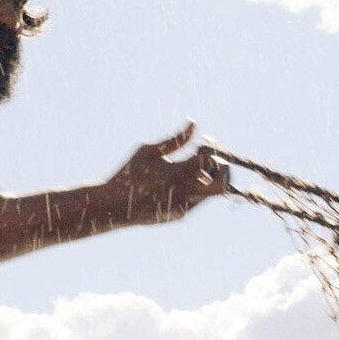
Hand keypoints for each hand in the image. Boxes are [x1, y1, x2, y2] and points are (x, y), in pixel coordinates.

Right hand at [105, 122, 228, 225]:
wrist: (114, 207)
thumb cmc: (128, 174)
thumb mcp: (148, 152)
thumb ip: (174, 140)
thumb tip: (193, 124)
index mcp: (175, 173)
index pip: (208, 159)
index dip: (209, 150)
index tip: (201, 145)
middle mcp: (184, 192)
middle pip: (222, 183)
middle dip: (223, 169)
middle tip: (212, 160)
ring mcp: (184, 206)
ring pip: (212, 192)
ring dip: (209, 178)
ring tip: (192, 168)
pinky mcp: (181, 215)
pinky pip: (199, 200)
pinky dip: (196, 187)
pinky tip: (180, 181)